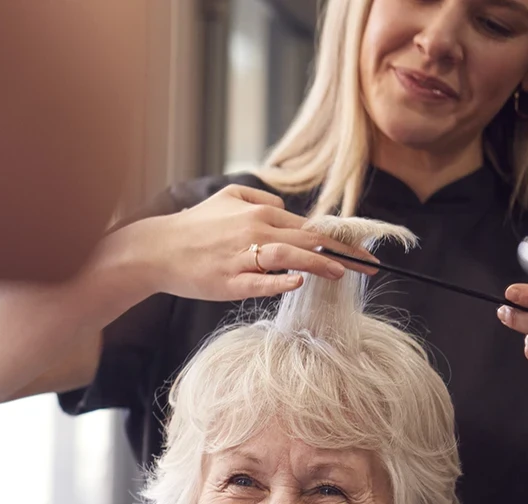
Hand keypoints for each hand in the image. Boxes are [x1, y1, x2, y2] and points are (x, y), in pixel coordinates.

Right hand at [111, 184, 377, 301]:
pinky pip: (260, 282)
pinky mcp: (228, 282)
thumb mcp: (225, 197)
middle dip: (343, 253)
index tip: (362, 249)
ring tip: (343, 274)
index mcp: (259, 212)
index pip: (309, 225)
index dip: (338, 238)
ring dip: (320, 265)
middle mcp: (255, 231)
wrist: (157, 249)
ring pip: (290, 257)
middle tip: (371, 265)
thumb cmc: (192, 227)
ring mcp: (242, 257)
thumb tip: (285, 208)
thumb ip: (259, 198)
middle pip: (308, 240)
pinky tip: (298, 282)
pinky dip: (280, 281)